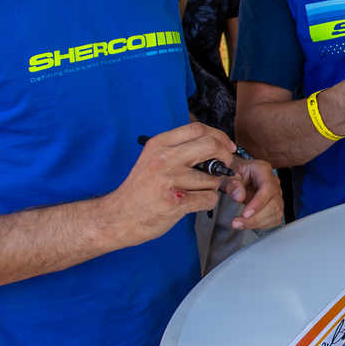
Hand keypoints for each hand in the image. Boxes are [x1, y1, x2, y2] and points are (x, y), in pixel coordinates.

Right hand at [101, 123, 233, 245]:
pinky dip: (207, 202)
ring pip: (213, 178)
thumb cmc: (139, 190)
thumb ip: (178, 149)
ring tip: (195, 191)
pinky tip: (194, 202)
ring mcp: (170, 181)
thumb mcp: (152, 159)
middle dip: (224, 156)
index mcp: (159, 145)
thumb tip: (213, 144)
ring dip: (211, 186)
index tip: (226, 146)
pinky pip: (209, 198)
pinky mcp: (176, 202)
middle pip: (210, 146)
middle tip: (223, 166)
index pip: (197, 129)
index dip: (218, 136)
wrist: (118, 217)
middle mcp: (164, 159)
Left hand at [224, 155, 282, 229]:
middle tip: (237, 223)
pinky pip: (274, 218)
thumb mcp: (228, 175)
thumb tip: (239, 196)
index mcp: (263, 170)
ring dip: (257, 223)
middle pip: (274, 204)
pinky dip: (262, 225)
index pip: (267, 187)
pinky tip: (249, 224)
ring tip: (240, 224)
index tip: (245, 213)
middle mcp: (273, 182)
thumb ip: (232, 184)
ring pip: (275, 213)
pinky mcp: (275, 205)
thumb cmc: (235, 173)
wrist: (238, 175)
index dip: (258, 203)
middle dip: (256, 218)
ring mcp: (276, 194)